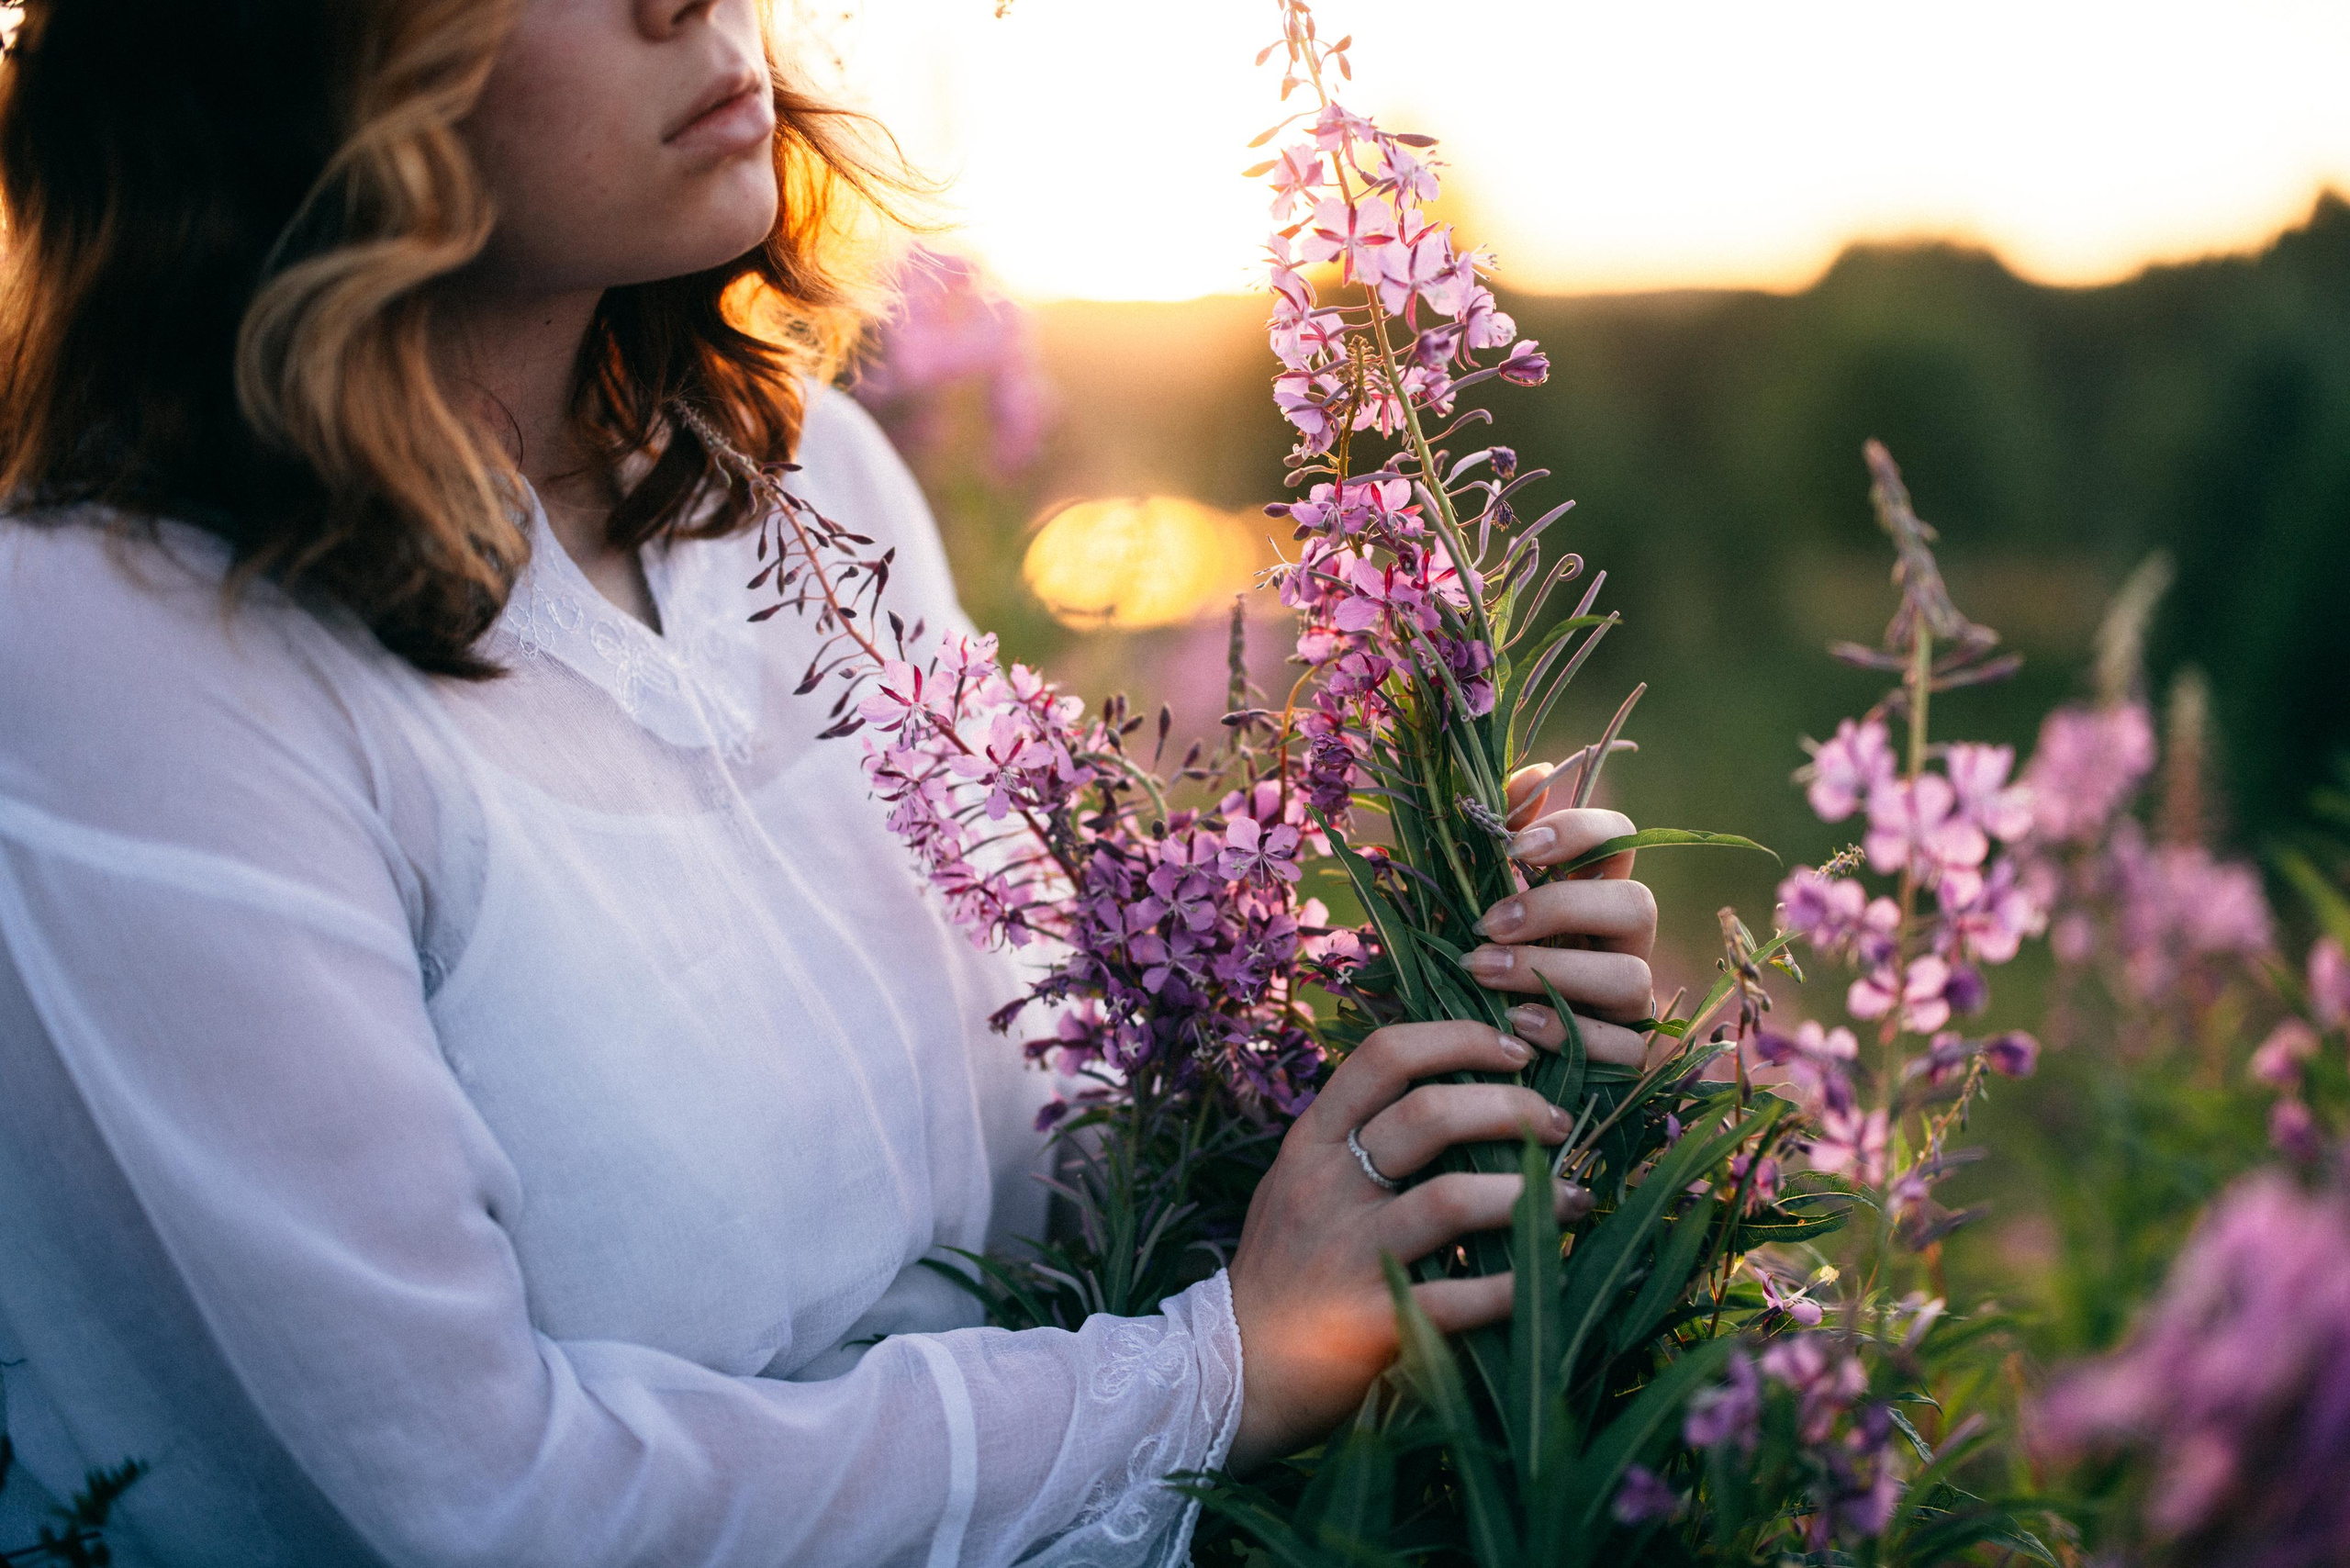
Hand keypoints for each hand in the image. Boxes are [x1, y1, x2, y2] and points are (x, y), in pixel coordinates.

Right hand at [1225, 1021, 1590, 1471]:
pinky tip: (1544, 1278)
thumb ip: (1352, 1134)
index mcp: (1311, 1142)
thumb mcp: (1296, 1181)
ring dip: (1529, 1194)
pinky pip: (1460, 1296)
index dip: (1461, 1040)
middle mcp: (1325, 1187)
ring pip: (1451, 1198)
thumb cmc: (1281, 1267)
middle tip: (1557, 1124)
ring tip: (1574, 1199)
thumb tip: (1450, 1083)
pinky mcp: (1370, 1324)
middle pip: (1429, 1115)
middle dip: (1512, 1108)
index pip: (1385, 1056)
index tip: (1517, 1048)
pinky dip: (1513, 1286)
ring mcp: (1346, 1255)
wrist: (1234, 1371)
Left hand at [1458, 767, 1658, 1064]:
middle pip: (1636, 903)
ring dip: (1554, 972)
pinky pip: (1624, 1048)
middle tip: (1490, 921)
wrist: (1476, 1058)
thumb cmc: (1481, 965)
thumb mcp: (1476, 900)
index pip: (1620, 837)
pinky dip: (1571, 1034)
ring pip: (1631, 977)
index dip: (1579, 830)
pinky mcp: (1626, 1059)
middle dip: (1561, 907)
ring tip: (1485, 972)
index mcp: (1592, 894)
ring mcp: (1631, 1003)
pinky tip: (1518, 1025)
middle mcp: (1623, 944)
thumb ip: (1499, 840)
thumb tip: (1533, 774)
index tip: (1515, 846)